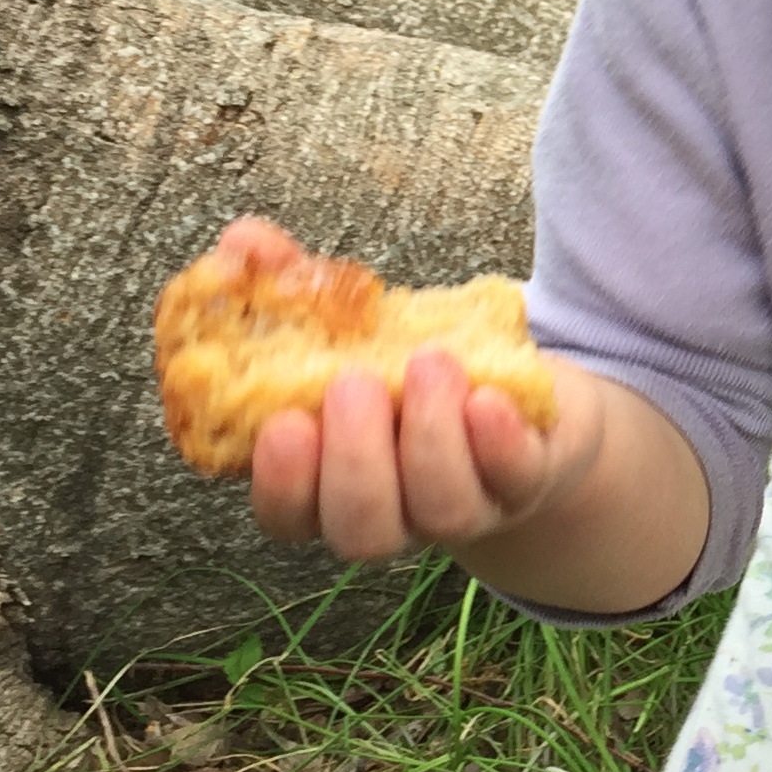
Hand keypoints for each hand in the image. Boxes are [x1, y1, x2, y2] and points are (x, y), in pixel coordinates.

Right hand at [215, 218, 605, 563]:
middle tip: (356, 383)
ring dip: (430, 437)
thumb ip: (293, 289)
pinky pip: (515, 479)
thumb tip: (241, 243)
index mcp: (331, 485)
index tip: (282, 424)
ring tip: (429, 363)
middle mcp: (396, 512)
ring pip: (442, 510)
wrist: (521, 395)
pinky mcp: (531, 479)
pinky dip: (499, 441)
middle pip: (362, 528)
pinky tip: (489, 397)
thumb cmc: (412, 369)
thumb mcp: (352, 329)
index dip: (281, 482)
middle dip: (354, 460)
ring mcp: (467, 504)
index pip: (288, 515)